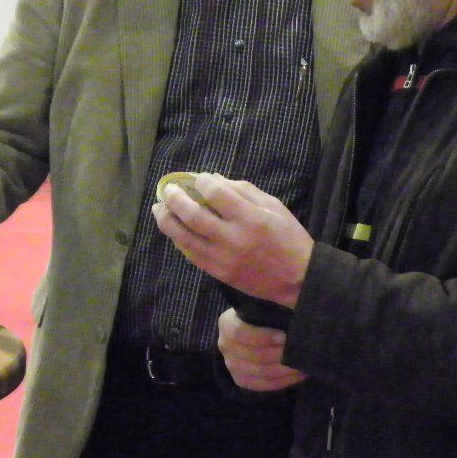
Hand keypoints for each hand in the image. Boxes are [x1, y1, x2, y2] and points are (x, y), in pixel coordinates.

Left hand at [151, 172, 313, 308]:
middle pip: (193, 216)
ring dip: (167, 221)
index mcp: (250, 218)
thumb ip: (243, 190)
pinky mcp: (217, 273)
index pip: (216, 194)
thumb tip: (213, 179)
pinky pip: (190, 254)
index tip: (199, 178)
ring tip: (159, 209)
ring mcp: (222, 259)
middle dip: (175, 199)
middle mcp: (233, 239)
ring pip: (184, 238)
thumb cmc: (288, 237)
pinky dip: (178, 240)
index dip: (202, 182)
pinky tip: (174, 230)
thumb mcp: (273, 206)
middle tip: (168, 190)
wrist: (297, 279)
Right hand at [217, 308, 303, 391]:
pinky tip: (299, 374)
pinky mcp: (241, 380)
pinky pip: (263, 385)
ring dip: (286, 370)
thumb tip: (293, 293)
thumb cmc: (261, 315)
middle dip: (280, 355)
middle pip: (254, 355)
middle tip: (301, 352)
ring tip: (304, 364)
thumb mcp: (262, 306)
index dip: (263, 337)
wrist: (250, 331)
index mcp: (227, 324)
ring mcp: (231, 365)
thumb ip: (273, 304)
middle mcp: (225, 346)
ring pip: (261, 372)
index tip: (285, 337)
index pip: (240, 332)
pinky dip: (283, 381)